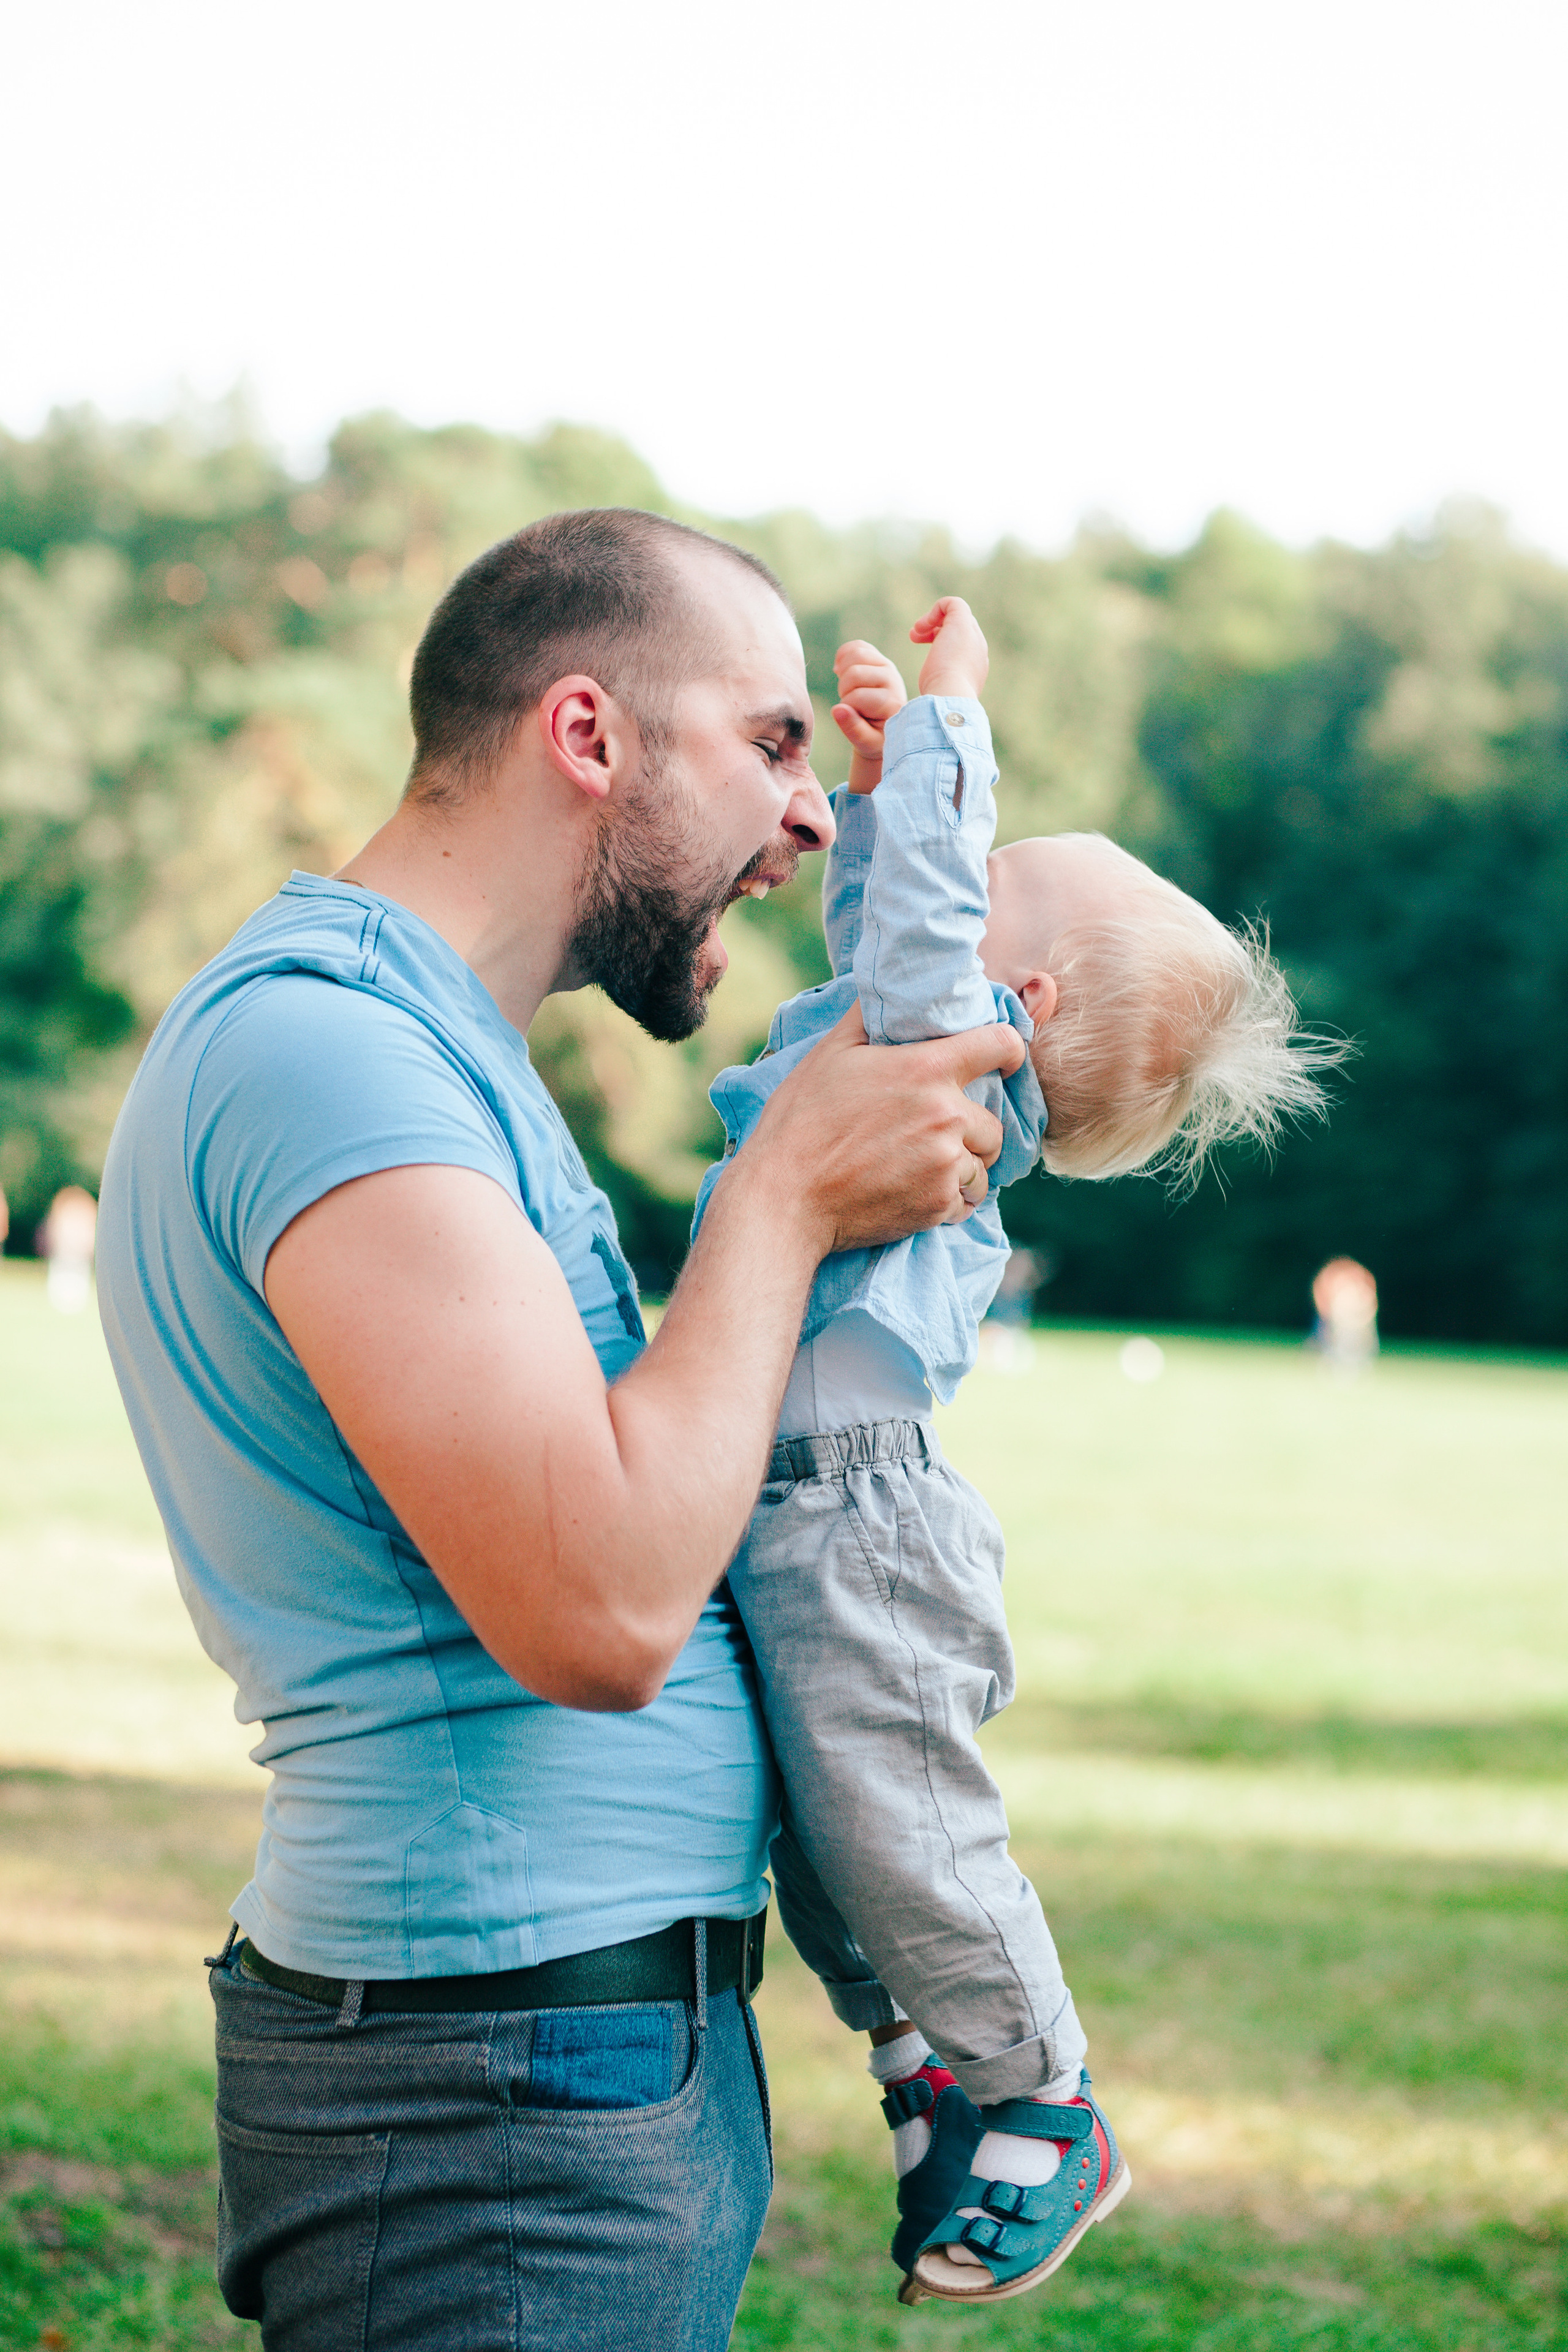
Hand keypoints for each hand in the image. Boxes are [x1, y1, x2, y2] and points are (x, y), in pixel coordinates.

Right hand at [737, 1000, 1024, 1254]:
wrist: (785, 1198)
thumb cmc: (800, 1121)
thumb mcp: (830, 1053)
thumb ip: (869, 1018)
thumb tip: (887, 989)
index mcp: (926, 1070)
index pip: (1002, 1044)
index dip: (1009, 1050)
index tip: (1003, 1062)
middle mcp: (945, 1116)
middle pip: (994, 1123)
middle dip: (970, 1129)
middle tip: (934, 1135)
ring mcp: (944, 1164)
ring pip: (982, 1167)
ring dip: (962, 1168)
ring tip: (923, 1167)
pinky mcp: (937, 1206)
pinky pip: (965, 1202)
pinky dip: (948, 1200)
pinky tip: (915, 1193)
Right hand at [832, 638, 907, 793]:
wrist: (886, 727)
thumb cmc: (876, 738)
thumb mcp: (866, 742)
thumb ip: (853, 729)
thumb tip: (837, 710)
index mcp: (893, 703)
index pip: (857, 697)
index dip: (846, 709)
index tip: (854, 718)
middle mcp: (893, 680)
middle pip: (854, 673)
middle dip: (843, 690)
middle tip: (850, 703)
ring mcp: (887, 665)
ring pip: (855, 654)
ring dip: (842, 674)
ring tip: (847, 689)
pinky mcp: (878, 657)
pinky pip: (855, 646)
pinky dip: (842, 657)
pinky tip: (841, 672)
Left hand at [909, 596, 987, 701]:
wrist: (950, 698)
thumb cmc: (940, 702)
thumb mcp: (938, 694)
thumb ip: (938, 688)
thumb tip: (930, 694)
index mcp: (976, 667)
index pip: (963, 645)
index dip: (941, 641)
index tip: (922, 649)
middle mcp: (979, 649)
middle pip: (961, 628)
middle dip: (937, 629)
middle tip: (916, 638)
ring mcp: (973, 635)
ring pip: (958, 615)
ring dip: (933, 620)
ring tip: (915, 633)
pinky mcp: (962, 623)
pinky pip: (953, 603)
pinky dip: (935, 610)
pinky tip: (921, 627)